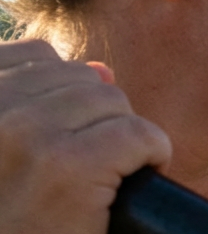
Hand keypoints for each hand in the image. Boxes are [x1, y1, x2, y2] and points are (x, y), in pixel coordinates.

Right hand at [0, 41, 170, 233]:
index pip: (36, 56)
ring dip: (123, 137)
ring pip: (112, 101)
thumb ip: (33, 107)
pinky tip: (139, 178)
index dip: (65, 97)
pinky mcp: (70, 168)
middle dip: (98, 118)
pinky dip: (153, 152)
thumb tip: (103, 70)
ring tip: (108, 176)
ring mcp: (27, 135)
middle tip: (90, 167)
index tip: (64, 141)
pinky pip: (138, 134)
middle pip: (81, 78)